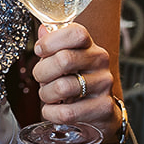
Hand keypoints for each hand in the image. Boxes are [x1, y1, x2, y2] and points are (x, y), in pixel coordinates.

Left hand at [32, 22, 118, 137]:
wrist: (100, 114)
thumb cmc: (77, 82)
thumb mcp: (65, 61)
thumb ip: (53, 44)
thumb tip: (43, 29)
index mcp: (90, 46)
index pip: (75, 33)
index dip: (51, 41)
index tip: (39, 51)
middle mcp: (100, 62)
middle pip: (63, 60)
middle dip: (41, 72)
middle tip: (41, 79)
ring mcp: (104, 84)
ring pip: (62, 87)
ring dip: (46, 94)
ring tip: (49, 95)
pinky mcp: (104, 108)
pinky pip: (66, 112)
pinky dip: (51, 113)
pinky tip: (53, 110)